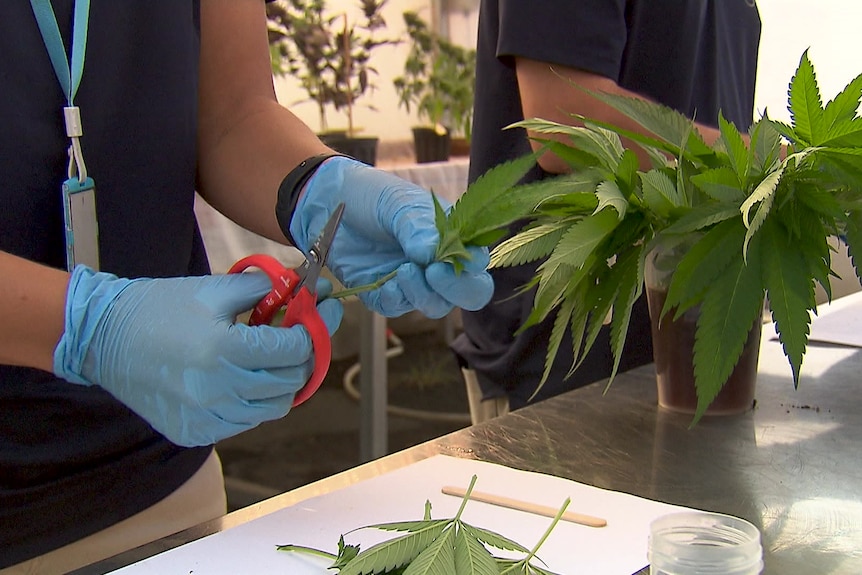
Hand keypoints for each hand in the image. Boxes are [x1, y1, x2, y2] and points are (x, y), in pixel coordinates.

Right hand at [53, 266, 342, 446]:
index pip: (295, 350)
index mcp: (223, 351)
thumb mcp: (214, 289)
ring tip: (271, 358)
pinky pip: (242, 422)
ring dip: (281, 383)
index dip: (316, 329)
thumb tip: (303, 287)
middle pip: (291, 383)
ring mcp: (204, 417)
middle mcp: (216, 391)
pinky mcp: (193, 433)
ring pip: (272, 409)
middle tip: (302, 335)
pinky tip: (243, 379)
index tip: (323, 311)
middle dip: (304, 356)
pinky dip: (253, 402)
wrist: (102, 338)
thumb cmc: (157, 306)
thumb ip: (264, 289)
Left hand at [290, 156, 492, 317]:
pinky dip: (394, 300)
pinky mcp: (384, 292)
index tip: (449, 261)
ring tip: (402, 271)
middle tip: (433, 273)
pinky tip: (384, 286)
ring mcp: (413, 281)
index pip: (477, 263)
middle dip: (455, 290)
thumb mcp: (398, 204)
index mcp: (452, 237)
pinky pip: (397, 308)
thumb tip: (433, 254)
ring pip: (434, 305)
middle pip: (467, 293)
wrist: (327, 202)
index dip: (471, 269)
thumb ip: (418, 228)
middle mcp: (438, 263)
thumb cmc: (371, 196)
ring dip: (422, 293)